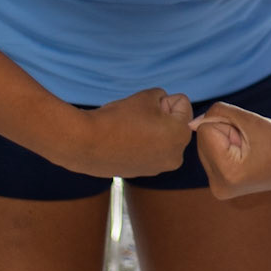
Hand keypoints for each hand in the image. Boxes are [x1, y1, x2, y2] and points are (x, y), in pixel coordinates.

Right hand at [68, 88, 192, 176]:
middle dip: (162, 116)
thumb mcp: (147, 96)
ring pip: (162, 137)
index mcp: (181, 135)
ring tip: (130, 131)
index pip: (183, 104)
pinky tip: (124, 142)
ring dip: (152, 130)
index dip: (163, 100)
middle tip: (138, 119)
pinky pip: (149, 150)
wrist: (87, 143)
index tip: (146, 107)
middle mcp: (176, 156)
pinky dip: (141, 144)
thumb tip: (164, 106)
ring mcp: (159, 168)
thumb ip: (163, 97)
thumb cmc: (119, 118)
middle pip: (175, 123)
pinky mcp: (143, 173)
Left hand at [194, 105, 270, 200]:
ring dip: (224, 142)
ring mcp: (219, 190)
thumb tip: (190, 124)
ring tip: (248, 150)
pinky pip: (210, 157)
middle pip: (202, 140)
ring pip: (204, 147)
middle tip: (249, 143)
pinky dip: (224, 151)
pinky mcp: (220, 188)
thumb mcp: (248, 119)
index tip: (249, 137)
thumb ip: (217, 113)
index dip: (227, 124)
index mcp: (228, 172)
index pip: (205, 131)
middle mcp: (219, 187)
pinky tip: (243, 158)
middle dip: (224, 134)